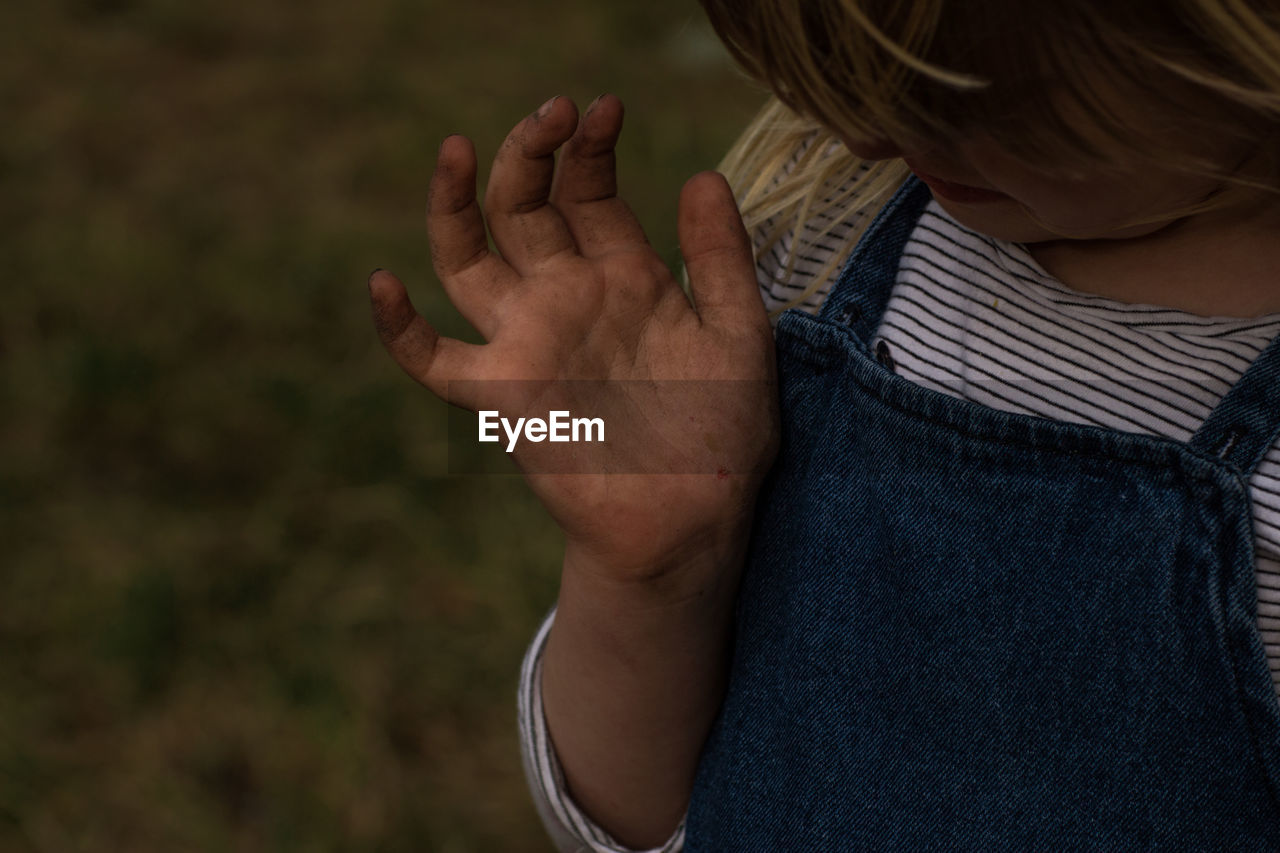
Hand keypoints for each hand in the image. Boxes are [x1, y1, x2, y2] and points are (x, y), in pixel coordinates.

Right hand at [369, 95, 777, 580]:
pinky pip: (435, 360)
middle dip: (530, 152)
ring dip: (456, 205)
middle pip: (524, 207)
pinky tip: (384, 286)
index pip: (588, 191)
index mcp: (625, 277)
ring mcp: (531, 342)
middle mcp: (569, 299)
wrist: (699, 518)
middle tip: (554, 110)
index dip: (590, 146)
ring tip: (459, 148)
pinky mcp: (504, 395)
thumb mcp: (739, 332)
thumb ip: (720, 258)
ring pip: (468, 260)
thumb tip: (702, 174)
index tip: (607, 107)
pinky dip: (402, 330)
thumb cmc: (724, 433)